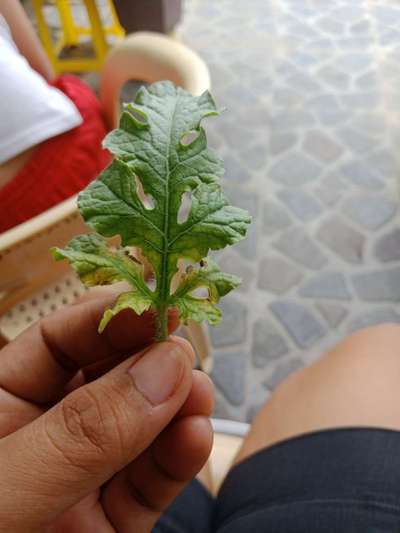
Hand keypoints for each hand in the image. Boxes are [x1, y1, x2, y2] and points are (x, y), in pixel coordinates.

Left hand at [0, 291, 213, 531]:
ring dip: (177, 406)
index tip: (157, 306)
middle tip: (183, 353)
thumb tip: (161, 370)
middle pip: (108, 379)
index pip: (58, 342)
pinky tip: (196, 436)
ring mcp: (81, 482)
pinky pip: (150, 485)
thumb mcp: (7, 486)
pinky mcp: (112, 526)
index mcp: (2, 410)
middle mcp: (45, 439)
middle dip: (151, 360)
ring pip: (140, 429)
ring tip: (199, 392)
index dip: (109, 317)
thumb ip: (82, 433)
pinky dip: (179, 460)